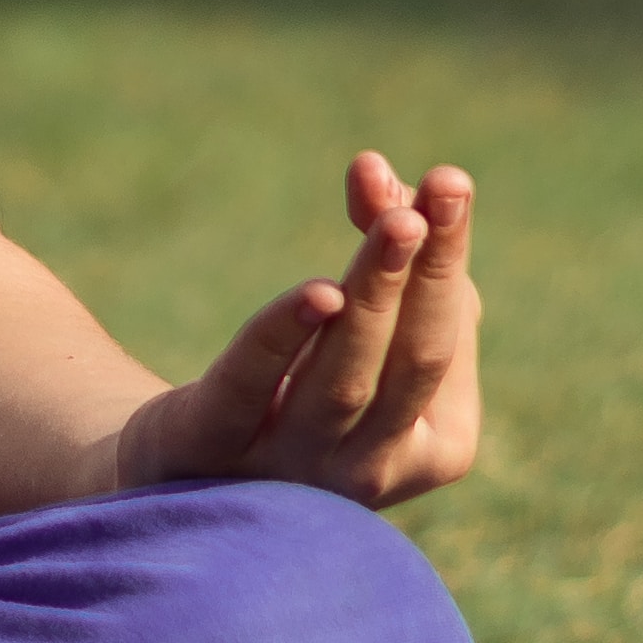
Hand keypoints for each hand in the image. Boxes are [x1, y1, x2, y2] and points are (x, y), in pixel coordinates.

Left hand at [113, 154, 480, 511]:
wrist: (193, 463)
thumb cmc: (308, 379)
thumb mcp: (362, 315)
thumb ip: (381, 242)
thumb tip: (374, 170)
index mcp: (436, 446)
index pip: (448, 343)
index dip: (446, 258)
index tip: (450, 179)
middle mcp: (373, 472)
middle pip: (414, 361)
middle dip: (429, 275)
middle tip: (442, 193)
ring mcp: (294, 472)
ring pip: (344, 379)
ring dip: (375, 293)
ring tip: (395, 221)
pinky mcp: (214, 449)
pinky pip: (251, 388)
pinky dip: (283, 337)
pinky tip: (316, 292)